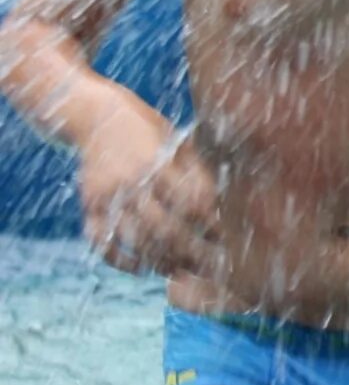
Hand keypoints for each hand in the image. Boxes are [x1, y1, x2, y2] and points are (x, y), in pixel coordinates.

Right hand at [78, 102, 223, 277]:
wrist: (97, 116)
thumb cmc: (148, 129)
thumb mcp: (176, 141)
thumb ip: (195, 172)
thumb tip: (218, 207)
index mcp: (157, 162)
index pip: (190, 202)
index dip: (209, 222)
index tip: (223, 235)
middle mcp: (130, 181)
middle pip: (163, 227)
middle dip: (188, 250)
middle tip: (206, 263)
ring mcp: (106, 196)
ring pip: (134, 239)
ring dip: (159, 260)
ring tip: (180, 269)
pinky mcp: (88, 206)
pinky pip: (100, 243)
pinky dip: (120, 261)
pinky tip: (142, 269)